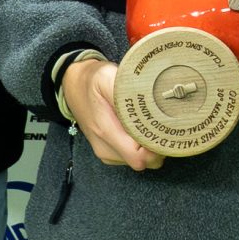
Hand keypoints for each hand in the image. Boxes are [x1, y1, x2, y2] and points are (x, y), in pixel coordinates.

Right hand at [63, 58, 162, 172]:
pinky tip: (143, 129)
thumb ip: (127, 91)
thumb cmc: (92, 80)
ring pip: (142, 162)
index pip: (139, 156)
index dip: (156, 147)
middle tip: (165, 124)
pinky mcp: (109, 153)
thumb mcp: (107, 77)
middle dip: (159, 147)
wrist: (73, 86)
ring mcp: (107, 153)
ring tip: (154, 124)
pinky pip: (135, 158)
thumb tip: (150, 100)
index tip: (165, 129)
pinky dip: (144, 148)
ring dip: (152, 147)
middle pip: (145, 162)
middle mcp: (105, 148)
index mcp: (105, 132)